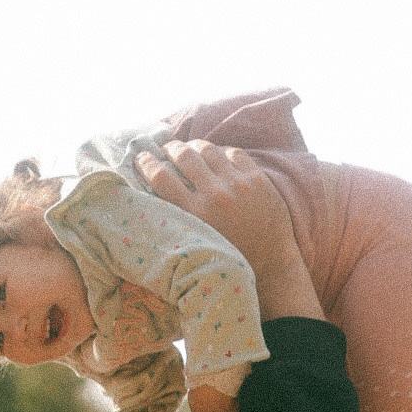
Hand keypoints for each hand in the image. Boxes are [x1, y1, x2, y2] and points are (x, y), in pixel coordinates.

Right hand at [136, 141, 323, 321]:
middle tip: (166, 148)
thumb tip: (153, 198)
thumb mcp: (196, 243)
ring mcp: (239, 184)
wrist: (270, 266)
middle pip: (184, 156)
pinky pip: (233, 152)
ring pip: (208, 149)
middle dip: (171, 148)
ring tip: (189, 148)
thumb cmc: (227, 260)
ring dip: (194, 145)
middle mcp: (215, 194)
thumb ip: (179, 220)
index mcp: (195, 214)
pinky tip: (217, 156)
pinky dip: (221, 152)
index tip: (141, 156)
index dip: (146, 163)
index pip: (161, 177)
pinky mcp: (257, 179)